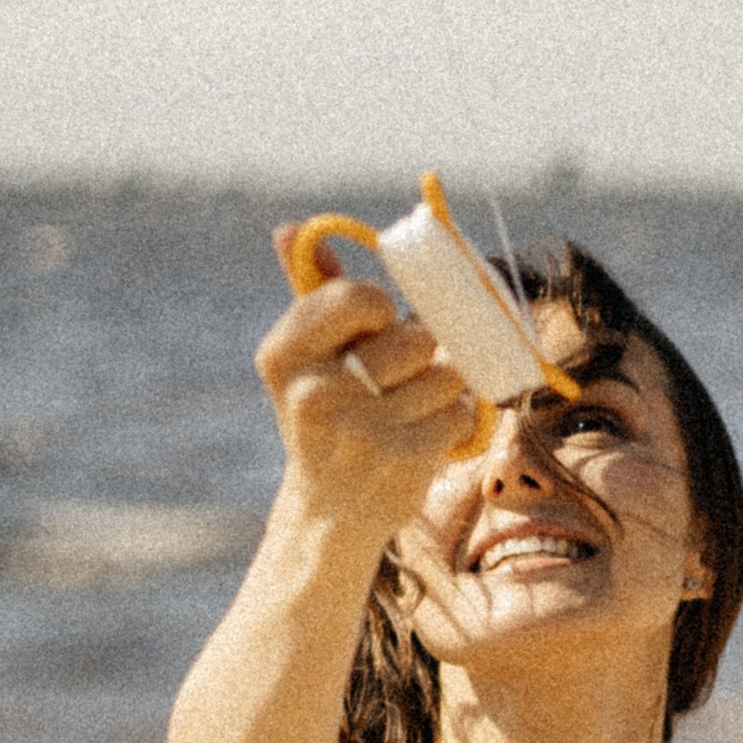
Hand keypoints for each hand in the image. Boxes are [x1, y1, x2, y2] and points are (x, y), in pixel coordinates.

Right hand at [259, 247, 476, 542]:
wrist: (329, 513)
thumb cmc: (327, 417)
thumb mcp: (307, 359)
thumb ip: (312, 294)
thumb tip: (288, 229)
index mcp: (283, 355)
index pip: (360, 299)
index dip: (384, 309)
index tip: (379, 327)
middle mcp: (313, 393)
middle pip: (414, 336)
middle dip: (422, 351)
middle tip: (404, 375)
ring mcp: (357, 431)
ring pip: (444, 373)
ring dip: (443, 387)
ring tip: (414, 408)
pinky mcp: (399, 460)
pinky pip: (458, 412)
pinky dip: (455, 421)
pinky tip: (426, 436)